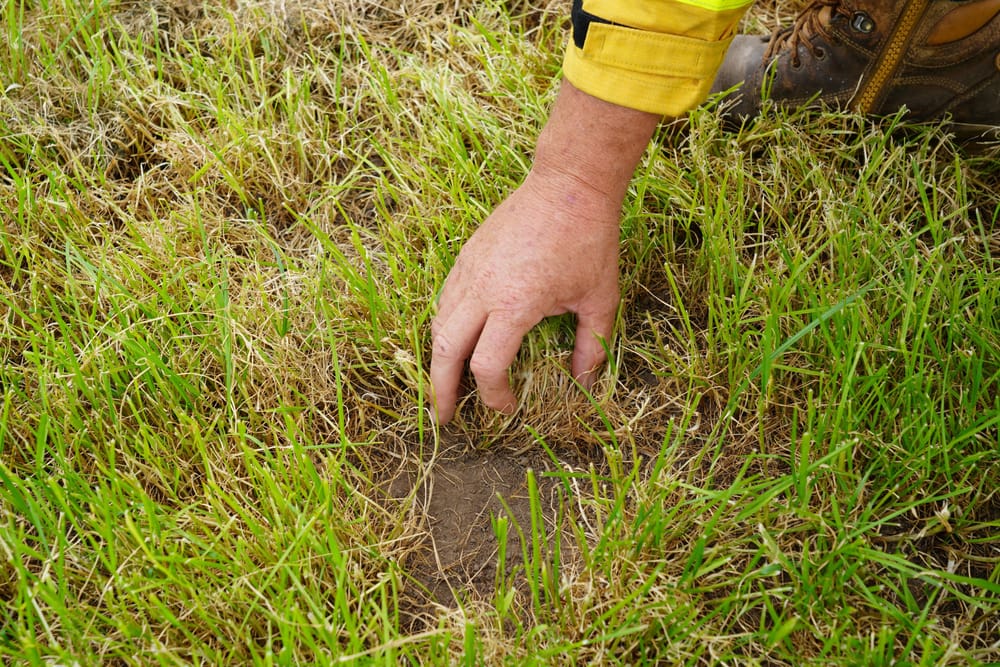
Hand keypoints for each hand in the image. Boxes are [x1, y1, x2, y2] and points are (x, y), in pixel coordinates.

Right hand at [427, 79, 660, 422]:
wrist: (568, 185)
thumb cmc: (589, 241)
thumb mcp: (600, 299)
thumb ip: (591, 346)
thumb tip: (584, 382)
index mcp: (514, 305)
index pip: (487, 367)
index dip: (494, 395)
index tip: (508, 408)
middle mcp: (482, 290)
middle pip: (444, 351)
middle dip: (441, 389)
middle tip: (444, 417)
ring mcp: (469, 270)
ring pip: (438, 324)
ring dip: (438, 359)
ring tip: (444, 383)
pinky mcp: (466, 256)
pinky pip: (445, 300)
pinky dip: (444, 327)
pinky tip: (455, 341)